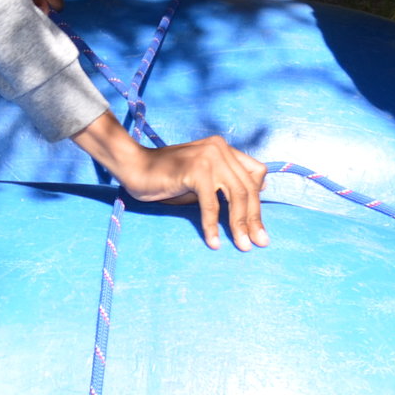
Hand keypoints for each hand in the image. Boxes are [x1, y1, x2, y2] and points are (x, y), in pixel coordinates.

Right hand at [74, 114, 269, 250]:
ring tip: (242, 246)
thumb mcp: (201, 180)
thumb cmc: (166, 178)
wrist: (134, 167)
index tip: (256, 224)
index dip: (258, 199)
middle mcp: (219, 148)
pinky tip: (213, 241)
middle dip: (254, 218)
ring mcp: (208, 157)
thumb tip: (249, 209)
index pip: (256, 173)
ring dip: (239, 225)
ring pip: (235, 196)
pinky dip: (213, 225)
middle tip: (259, 243)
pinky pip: (211, 204)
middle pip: (247, 188)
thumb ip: (222, 187)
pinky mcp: (195, 170)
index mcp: (223, 148)